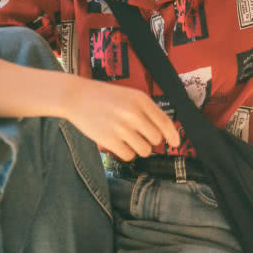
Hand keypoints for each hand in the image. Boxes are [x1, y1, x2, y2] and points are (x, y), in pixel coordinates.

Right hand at [64, 75, 179, 160]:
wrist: (77, 96)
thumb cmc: (105, 97)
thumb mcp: (129, 96)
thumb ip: (146, 110)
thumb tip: (163, 131)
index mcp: (141, 99)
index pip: (165, 122)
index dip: (173, 135)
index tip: (176, 143)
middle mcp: (134, 113)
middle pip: (156, 139)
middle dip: (150, 141)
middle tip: (139, 135)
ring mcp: (122, 127)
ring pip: (144, 150)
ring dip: (138, 148)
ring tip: (127, 138)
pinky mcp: (109, 140)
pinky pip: (128, 155)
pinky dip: (125, 152)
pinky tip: (117, 142)